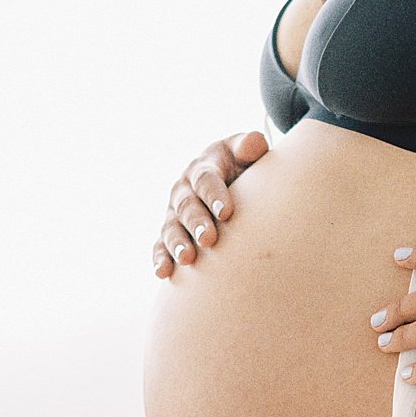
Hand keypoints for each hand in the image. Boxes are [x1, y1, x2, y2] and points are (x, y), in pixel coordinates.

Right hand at [153, 130, 269, 276]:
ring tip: (187, 259)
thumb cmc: (240, 165)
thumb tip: (255, 143)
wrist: (226, 176)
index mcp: (202, 168)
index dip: (214, 195)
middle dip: (197, 223)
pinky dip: (160, 258)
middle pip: (187, 206)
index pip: (205, 179)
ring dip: (177, 243)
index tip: (226, 213)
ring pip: (171, 227)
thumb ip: (250, 146)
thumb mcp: (245, 151)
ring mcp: (174, 213)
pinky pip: (161, 245)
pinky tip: (163, 273)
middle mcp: (184, 190)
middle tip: (209, 240)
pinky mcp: (170, 232)